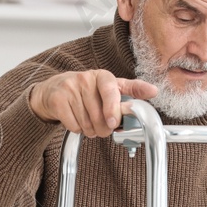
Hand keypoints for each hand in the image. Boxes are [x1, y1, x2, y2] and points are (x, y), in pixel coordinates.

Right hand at [28, 70, 158, 136]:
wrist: (52, 91)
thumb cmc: (86, 91)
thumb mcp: (109, 87)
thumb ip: (131, 91)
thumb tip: (153, 91)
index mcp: (103, 76)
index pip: (111, 90)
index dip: (114, 108)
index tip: (114, 122)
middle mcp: (85, 78)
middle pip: (100, 115)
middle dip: (103, 128)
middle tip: (101, 125)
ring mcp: (70, 88)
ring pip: (87, 123)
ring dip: (90, 130)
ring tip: (87, 121)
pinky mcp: (57, 100)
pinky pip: (74, 125)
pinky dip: (77, 129)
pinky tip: (75, 120)